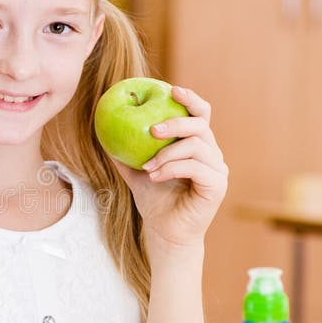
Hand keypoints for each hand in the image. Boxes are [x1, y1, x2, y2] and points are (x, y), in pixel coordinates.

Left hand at [112, 86, 227, 250]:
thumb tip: (104, 131)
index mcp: (197, 145)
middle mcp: (212, 154)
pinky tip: (154, 176)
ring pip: (197, 145)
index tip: (171, 89)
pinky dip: (173, 168)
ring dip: (168, 152)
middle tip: (150, 130)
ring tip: (148, 166)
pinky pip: (196, 167)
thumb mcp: (136, 173)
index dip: (190, 99)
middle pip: (201, 125)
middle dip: (175, 122)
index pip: (201, 114)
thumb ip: (126, 153)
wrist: (165, 233)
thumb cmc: (154, 201)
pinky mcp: (217, 185)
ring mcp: (217, 169)